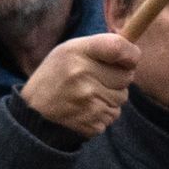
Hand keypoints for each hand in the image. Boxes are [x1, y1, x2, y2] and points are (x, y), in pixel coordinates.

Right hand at [16, 31, 139, 140]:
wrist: (33, 112)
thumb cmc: (56, 75)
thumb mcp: (69, 50)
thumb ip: (100, 46)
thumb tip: (134, 52)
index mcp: (76, 53)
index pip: (118, 47)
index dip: (130, 53)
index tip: (131, 58)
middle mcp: (82, 75)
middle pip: (126, 76)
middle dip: (119, 78)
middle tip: (100, 79)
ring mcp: (87, 101)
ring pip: (122, 97)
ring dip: (112, 96)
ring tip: (90, 94)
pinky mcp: (91, 122)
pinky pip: (113, 115)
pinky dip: (104, 113)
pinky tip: (87, 109)